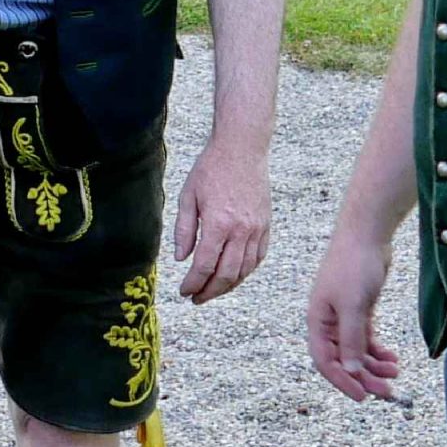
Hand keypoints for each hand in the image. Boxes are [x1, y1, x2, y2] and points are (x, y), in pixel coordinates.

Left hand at [172, 132, 269, 303]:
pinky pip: (258, 257)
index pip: (204, 266)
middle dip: (209, 292)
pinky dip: (246, 271)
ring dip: (228, 286)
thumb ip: (184, 230)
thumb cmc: (212, 168)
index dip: (192, 284)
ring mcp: (257, 229)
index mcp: (218, 224)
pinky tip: (234, 275)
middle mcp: (241, 231)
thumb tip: (181, 258)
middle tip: (196, 299)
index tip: (184, 291)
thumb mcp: (188, 196)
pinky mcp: (266, 224)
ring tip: (213, 290)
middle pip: (226, 275)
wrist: (242, 148)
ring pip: (244, 270)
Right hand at [306, 231, 400, 400]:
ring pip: (356, 350)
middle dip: (364, 377)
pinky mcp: (360, 308)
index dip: (342, 381)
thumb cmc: (354, 265)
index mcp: (318, 321)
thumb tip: (349, 370)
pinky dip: (378, 350)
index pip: (324, 361)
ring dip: (374, 365)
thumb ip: (350, 339)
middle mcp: (328, 321)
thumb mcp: (353, 306)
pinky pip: (366, 338)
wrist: (367, 233)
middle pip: (343, 359)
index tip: (363, 396)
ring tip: (395, 373)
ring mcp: (344, 315)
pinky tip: (392, 358)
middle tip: (387, 391)